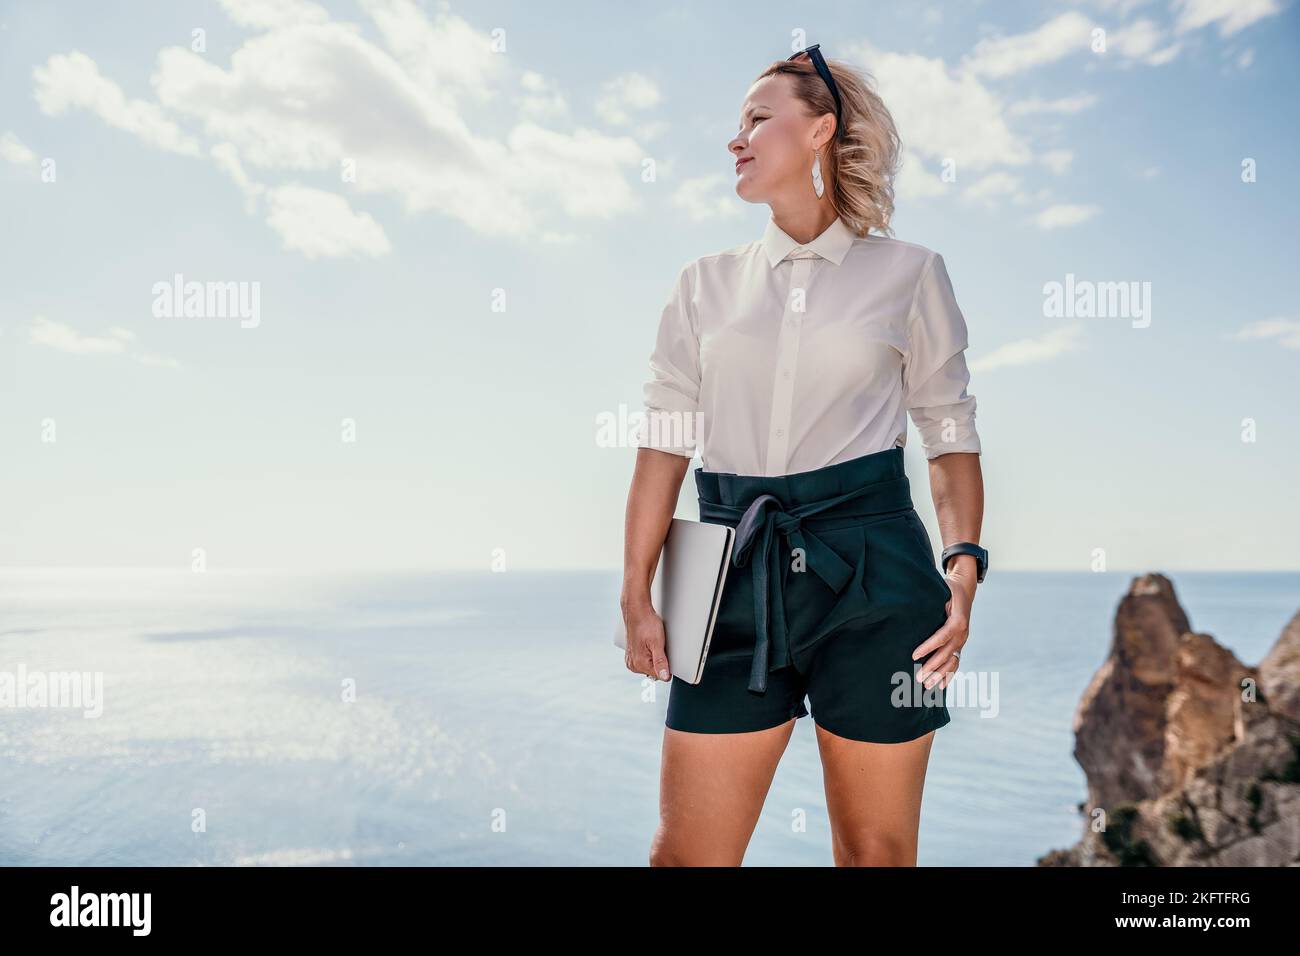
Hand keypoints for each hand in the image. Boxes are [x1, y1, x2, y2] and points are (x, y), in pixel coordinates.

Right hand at [621, 598, 671, 681]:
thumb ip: (661, 662)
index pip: (661, 676)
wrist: (637, 612)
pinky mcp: (631, 656)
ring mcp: (631, 661)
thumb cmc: (647, 624)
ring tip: (652, 643)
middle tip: (658, 646)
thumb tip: (665, 677)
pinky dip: (649, 654)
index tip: (665, 652)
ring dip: (654, 657)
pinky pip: (645, 661)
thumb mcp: (657, 643)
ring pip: (651, 666)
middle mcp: (633, 665)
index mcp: (639, 664)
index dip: (667, 665)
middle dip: (660, 661)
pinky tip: (648, 644)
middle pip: (655, 672)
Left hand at [911, 556, 977, 690]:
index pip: (943, 636)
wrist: (965, 589)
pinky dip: (949, 674)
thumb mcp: (942, 589)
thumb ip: (932, 600)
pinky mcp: (960, 644)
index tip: (914, 655)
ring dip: (940, 674)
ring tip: (926, 685)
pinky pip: (955, 662)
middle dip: (932, 666)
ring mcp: (962, 640)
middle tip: (918, 677)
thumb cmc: (949, 589)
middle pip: (947, 653)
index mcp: (958, 620)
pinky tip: (940, 686)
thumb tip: (912, 604)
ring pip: (952, 661)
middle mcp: (963, 633)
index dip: (928, 647)